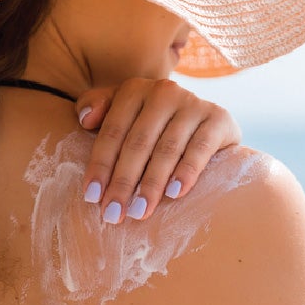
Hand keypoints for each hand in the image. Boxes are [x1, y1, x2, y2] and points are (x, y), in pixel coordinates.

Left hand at [75, 78, 240, 223]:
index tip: (91, 197)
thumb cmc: (156, 126)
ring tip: (140, 212)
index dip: (100, 165)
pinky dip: (186, 172)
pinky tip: (175, 193)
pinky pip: (200, 149)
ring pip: (167, 149)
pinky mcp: (219, 118)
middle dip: (123, 182)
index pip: (113, 131)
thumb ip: (99, 108)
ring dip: (151, 184)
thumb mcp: (125, 113)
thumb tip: (85, 120)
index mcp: (135, 90)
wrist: (210, 125)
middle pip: (138, 143)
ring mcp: (193, 103)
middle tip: (114, 214)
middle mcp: (164, 91)